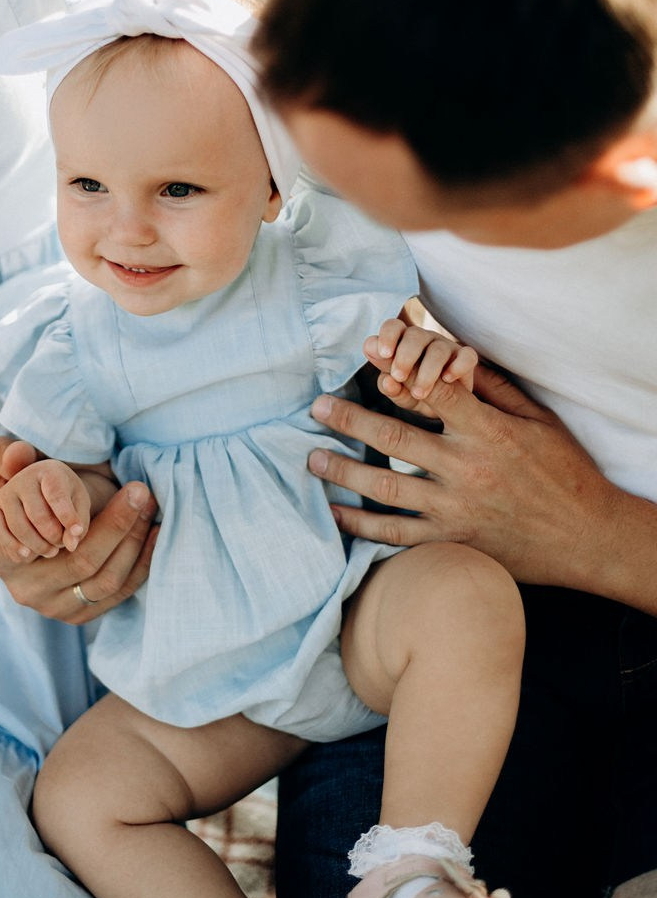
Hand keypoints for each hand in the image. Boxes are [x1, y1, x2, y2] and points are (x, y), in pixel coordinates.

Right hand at [0, 436, 157, 621]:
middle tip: (145, 494)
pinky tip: (154, 535)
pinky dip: (141, 564)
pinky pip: (118, 595)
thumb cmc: (18, 498)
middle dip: (123, 526)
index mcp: (0, 558)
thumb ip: (6, 458)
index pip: (58, 539)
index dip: (99, 517)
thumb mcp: (1, 474)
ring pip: (106, 582)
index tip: (133, 487)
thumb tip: (18, 453)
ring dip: (135, 545)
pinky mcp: (77, 616)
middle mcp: (26, 591)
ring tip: (151, 511)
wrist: (27, 534)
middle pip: (85, 563)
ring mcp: (53, 609)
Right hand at [0, 457, 91, 558]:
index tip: (76, 532)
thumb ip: (79, 523)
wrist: (40, 493)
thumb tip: (71, 544)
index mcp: (49, 471)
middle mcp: (24, 477)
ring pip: (19, 527)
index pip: (57, 496)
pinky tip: (27, 556)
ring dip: (37, 546)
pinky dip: (14, 548)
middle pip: (38, 516)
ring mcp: (6, 491)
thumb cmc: (65, 499)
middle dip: (53, 536)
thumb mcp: (79, 506)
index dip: (68, 517)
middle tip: (61, 545)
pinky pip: (0, 532)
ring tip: (51, 551)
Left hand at [308, 364, 621, 586]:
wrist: (585, 538)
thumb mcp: (536, 420)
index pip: (432, 394)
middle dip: (348, 419)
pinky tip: (335, 512)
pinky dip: (360, 525)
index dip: (395, 375)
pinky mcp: (450, 542)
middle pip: (393, 437)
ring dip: (342, 472)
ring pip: (384, 486)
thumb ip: (492, 389)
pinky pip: (395, 534)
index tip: (365, 362)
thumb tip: (452, 355)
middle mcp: (466, 470)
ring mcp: (455, 510)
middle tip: (316, 407)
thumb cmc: (563, 471)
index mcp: (488, 432)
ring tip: (311, 458)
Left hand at [362, 319, 477, 415]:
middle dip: (405, 356)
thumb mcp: (398, 394)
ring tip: (419, 393)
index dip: (388, 336)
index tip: (384, 354)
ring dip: (427, 371)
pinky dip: (458, 366)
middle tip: (399, 377)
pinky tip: (448, 379)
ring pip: (438, 349)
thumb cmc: (414, 394)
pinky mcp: (465, 359)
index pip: (393, 327)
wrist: (442, 408)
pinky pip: (467, 356)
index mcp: (402, 342)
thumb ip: (388, 385)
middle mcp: (424, 340)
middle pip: (415, 335)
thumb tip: (386, 379)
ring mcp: (446, 348)